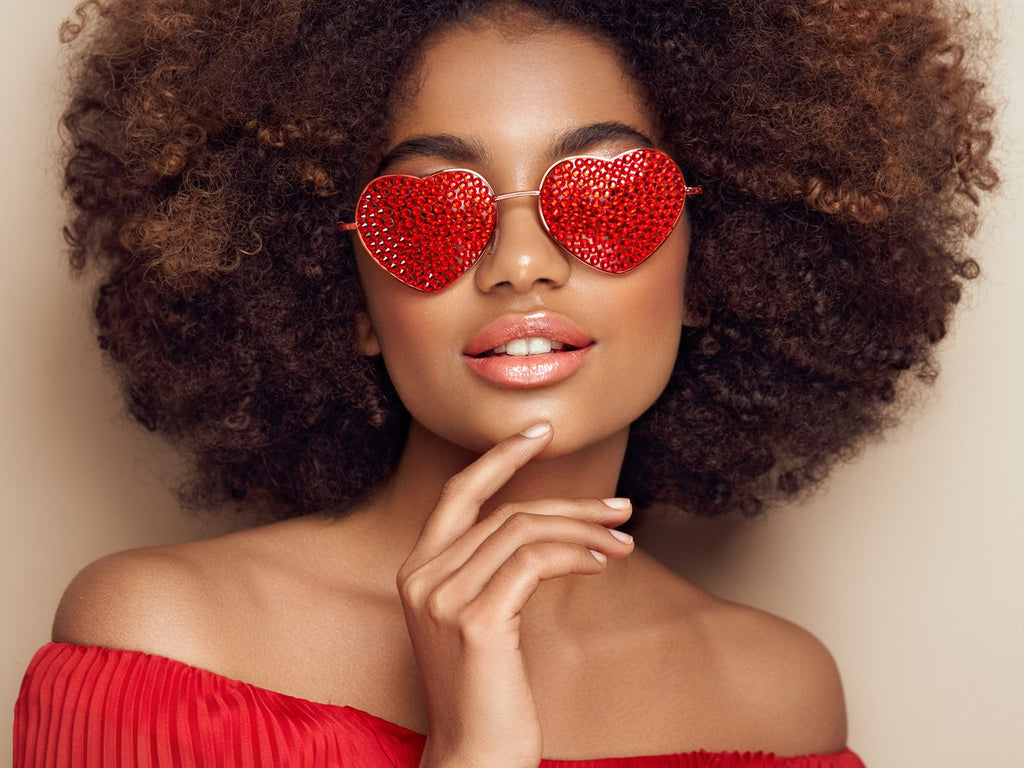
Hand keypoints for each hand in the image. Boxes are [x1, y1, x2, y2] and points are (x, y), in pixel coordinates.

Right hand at [397, 423, 634, 767]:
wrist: (474, 758)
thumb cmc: (487, 692)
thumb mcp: (483, 617)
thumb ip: (495, 569)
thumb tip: (554, 525)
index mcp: (418, 571)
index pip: (458, 493)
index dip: (499, 457)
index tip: (541, 432)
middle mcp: (421, 577)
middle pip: (505, 512)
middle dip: (570, 504)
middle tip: (620, 508)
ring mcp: (443, 597)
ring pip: (524, 531)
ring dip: (584, 531)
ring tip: (625, 541)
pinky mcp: (476, 620)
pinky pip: (535, 562)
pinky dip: (576, 555)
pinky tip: (603, 563)